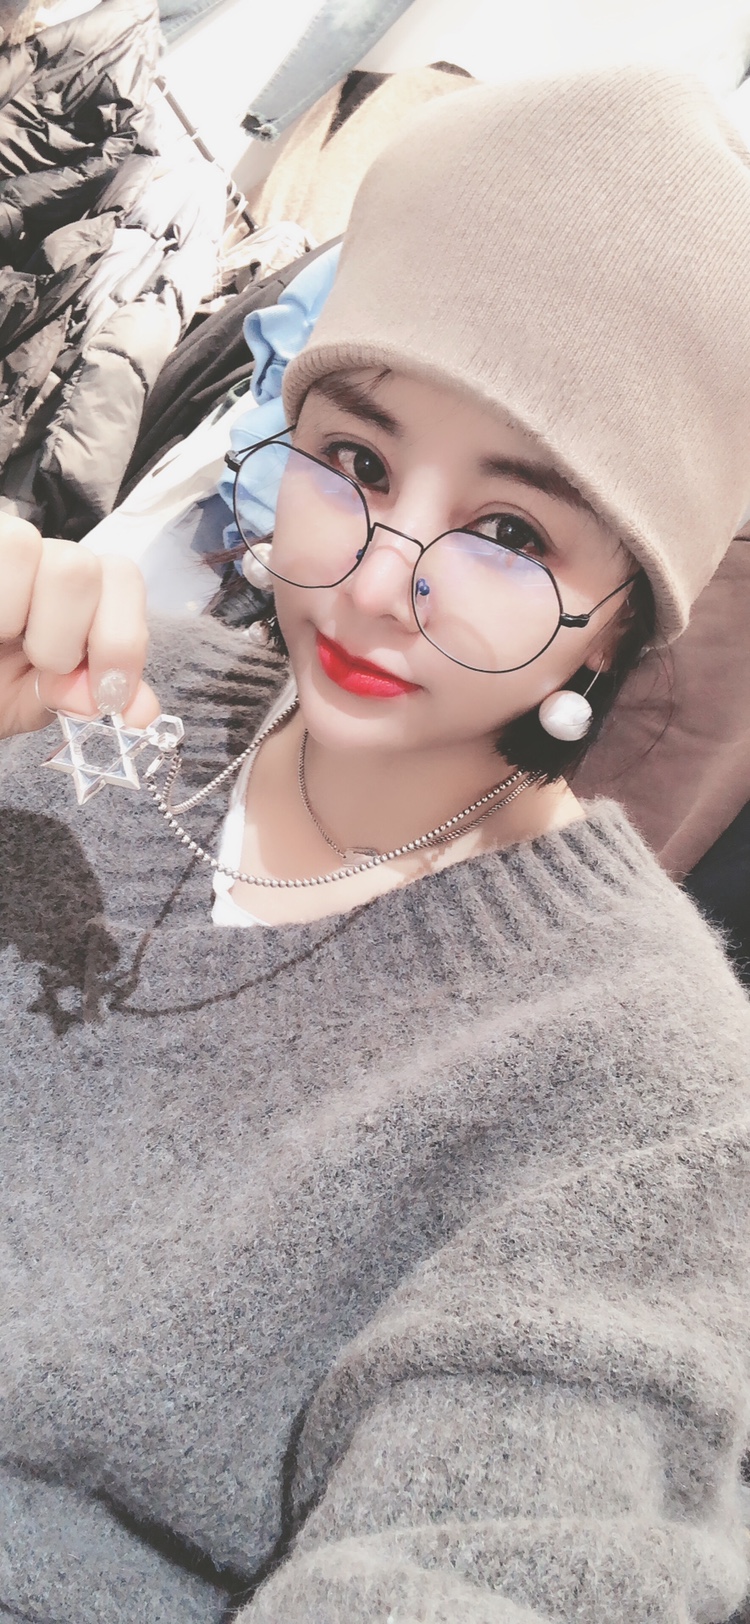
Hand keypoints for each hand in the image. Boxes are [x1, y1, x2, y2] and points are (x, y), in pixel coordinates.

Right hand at [0, 516, 159, 738]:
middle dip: (62, 638)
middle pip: (81, 567)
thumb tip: (143, 711)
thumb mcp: (38, 701)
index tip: (107, 693)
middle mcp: (44, 555)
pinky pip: (3, 553)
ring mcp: (4, 540)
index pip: (123, 577)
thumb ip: (91, 696)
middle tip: (34, 664)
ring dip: (16, 618)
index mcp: (79, 590)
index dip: (122, 638)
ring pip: (32, 551)